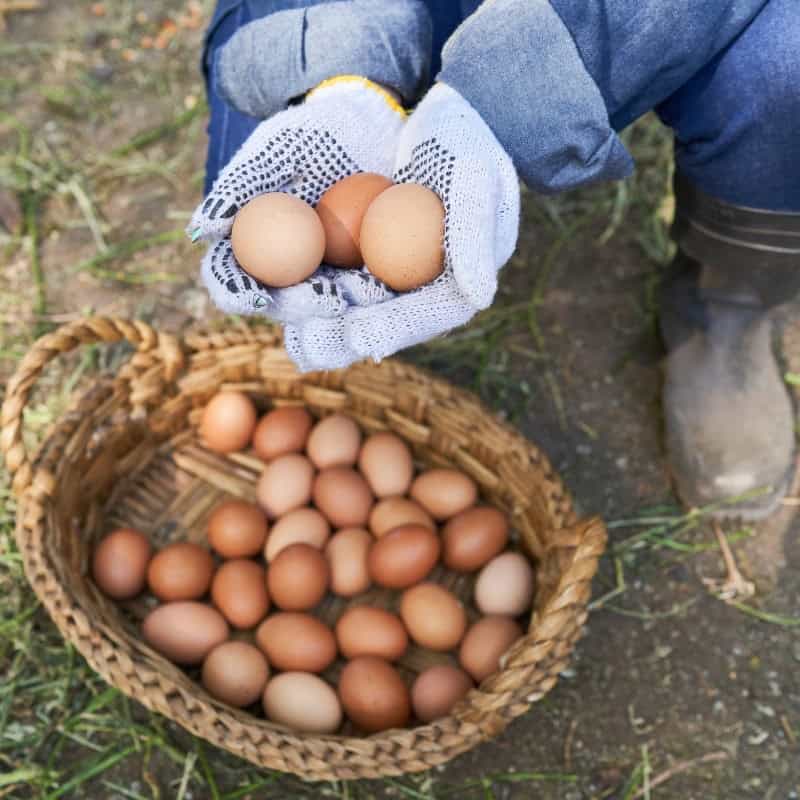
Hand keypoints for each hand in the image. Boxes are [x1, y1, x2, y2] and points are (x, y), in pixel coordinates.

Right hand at [190, 77, 404, 320]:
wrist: (367, 123)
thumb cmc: (311, 133)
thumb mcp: (275, 151)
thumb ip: (237, 188)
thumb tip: (200, 231)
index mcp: (250, 246)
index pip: (231, 279)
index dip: (238, 294)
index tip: (255, 295)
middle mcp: (285, 269)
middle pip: (284, 304)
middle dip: (304, 308)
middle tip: (327, 299)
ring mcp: (326, 274)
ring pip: (328, 305)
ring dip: (346, 306)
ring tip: (367, 291)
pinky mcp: (363, 273)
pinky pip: (367, 290)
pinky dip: (375, 293)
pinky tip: (387, 285)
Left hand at [284, 83, 520, 370]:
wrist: (412, 109)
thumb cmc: (460, 146)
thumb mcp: (476, 180)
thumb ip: (473, 236)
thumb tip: (479, 296)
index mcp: (438, 286)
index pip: (414, 318)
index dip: (387, 331)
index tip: (361, 337)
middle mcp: (392, 288)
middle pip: (361, 323)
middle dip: (331, 336)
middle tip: (307, 342)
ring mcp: (353, 270)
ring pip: (320, 304)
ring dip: (291, 312)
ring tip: (266, 310)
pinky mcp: (319, 248)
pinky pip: (290, 268)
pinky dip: (263, 277)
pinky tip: (240, 282)